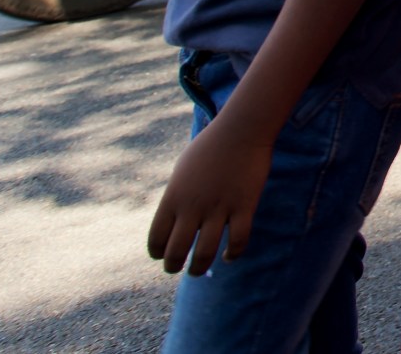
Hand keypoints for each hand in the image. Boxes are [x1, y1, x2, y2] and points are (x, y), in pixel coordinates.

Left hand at [149, 117, 273, 275]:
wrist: (240, 129)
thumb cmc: (209, 146)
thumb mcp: (182, 171)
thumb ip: (176, 196)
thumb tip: (175, 218)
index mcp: (173, 198)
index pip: (156, 238)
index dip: (157, 252)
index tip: (161, 255)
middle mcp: (193, 207)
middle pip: (177, 251)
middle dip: (173, 266)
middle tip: (176, 269)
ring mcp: (219, 208)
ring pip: (205, 253)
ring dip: (198, 268)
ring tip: (197, 270)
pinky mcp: (244, 206)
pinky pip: (238, 240)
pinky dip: (232, 253)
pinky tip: (229, 256)